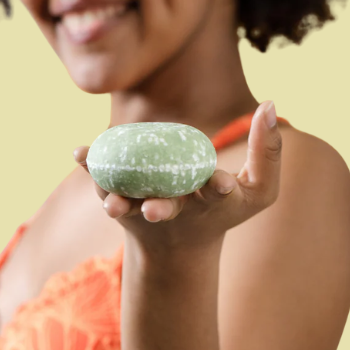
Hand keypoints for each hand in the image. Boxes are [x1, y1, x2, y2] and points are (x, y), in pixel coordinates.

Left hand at [72, 102, 282, 255]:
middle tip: (152, 210)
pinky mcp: (121, 202)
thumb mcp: (259, 190)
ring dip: (118, 203)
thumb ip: (270, 152)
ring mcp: (144, 207)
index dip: (218, 189)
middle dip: (161, 209)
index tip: (220, 184)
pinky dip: (91, 169)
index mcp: (212, 205)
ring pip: (129, 205)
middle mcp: (176, 209)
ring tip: (109, 203)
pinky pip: (103, 184)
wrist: (177, 245)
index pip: (217, 195)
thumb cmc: (224, 209)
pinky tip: (79, 153)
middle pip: (168, 209)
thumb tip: (270, 104)